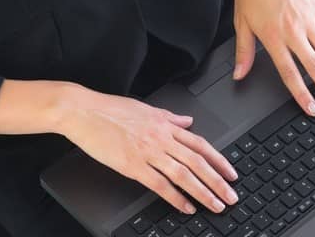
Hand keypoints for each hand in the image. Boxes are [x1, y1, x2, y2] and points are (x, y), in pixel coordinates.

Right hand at [56, 87, 240, 216]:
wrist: (83, 111)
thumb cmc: (110, 109)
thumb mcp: (144, 107)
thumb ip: (169, 116)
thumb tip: (187, 120)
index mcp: (164, 123)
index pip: (199, 143)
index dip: (218, 160)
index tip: (231, 173)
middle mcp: (160, 137)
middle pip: (197, 162)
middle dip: (217, 181)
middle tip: (231, 196)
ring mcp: (148, 151)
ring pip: (183, 174)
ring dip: (202, 192)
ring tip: (215, 205)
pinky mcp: (133, 165)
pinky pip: (160, 184)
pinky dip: (175, 197)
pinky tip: (186, 207)